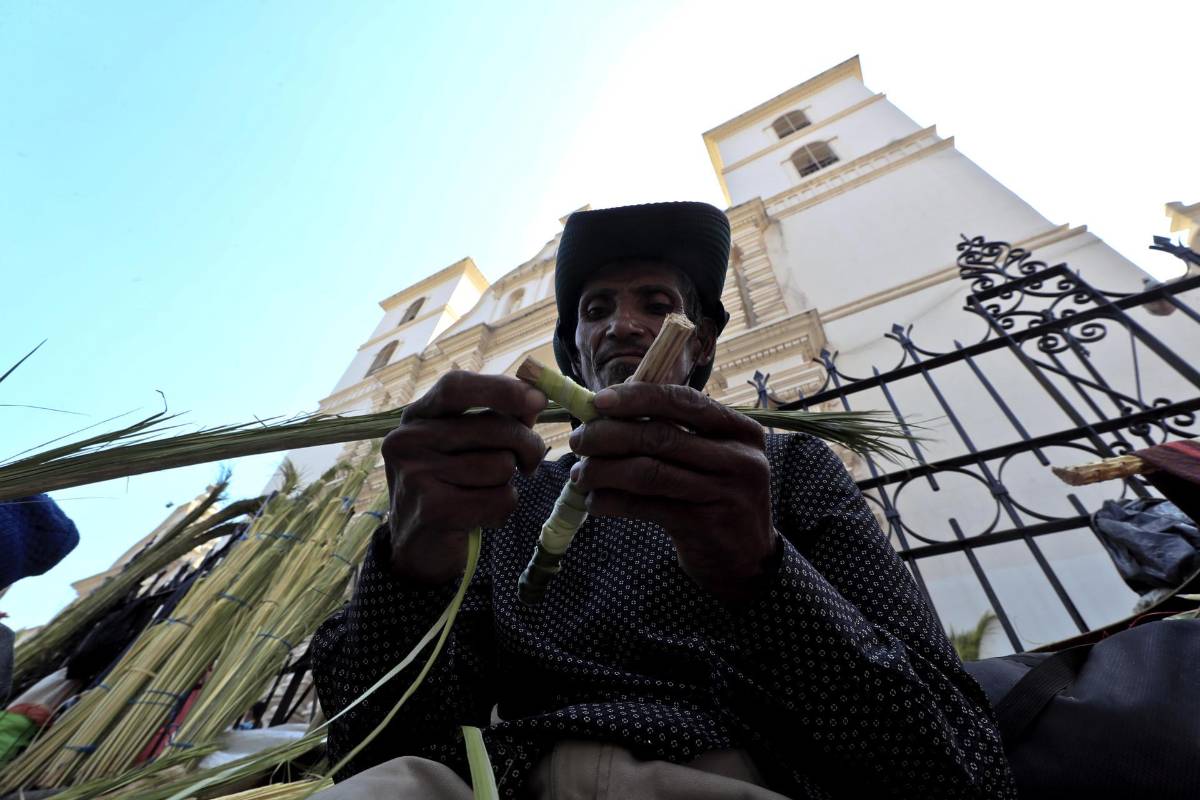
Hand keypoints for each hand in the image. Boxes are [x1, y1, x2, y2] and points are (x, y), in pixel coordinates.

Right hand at [382, 372, 545, 584]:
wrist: (418, 546)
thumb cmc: (451, 486)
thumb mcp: (465, 445)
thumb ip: (497, 419)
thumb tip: (534, 398)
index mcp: (416, 416)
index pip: (456, 386)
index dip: (501, 388)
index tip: (538, 398)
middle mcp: (408, 440)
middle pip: (494, 427)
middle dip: (526, 445)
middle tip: (529, 462)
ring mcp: (416, 475)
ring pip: (501, 466)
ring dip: (507, 484)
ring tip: (485, 493)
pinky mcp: (432, 509)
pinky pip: (500, 499)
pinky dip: (503, 510)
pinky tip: (482, 516)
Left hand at [567, 383, 778, 602]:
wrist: (748, 560)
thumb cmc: (718, 498)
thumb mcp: (714, 459)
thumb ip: (677, 433)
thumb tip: (610, 407)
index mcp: (741, 430)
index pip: (683, 401)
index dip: (637, 398)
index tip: (598, 401)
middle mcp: (739, 458)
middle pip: (660, 435)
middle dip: (609, 435)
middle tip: (578, 441)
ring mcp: (723, 493)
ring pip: (648, 472)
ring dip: (604, 470)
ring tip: (580, 474)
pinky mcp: (703, 525)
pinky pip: (645, 506)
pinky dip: (612, 501)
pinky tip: (594, 501)